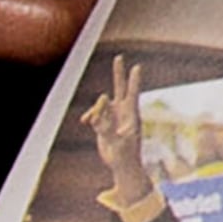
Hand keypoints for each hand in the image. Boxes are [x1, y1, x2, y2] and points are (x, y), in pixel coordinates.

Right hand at [86, 53, 154, 215]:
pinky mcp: (105, 123)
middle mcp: (123, 112)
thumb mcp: (116, 142)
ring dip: (95, 110)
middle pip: (120, 88)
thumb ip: (106, 126)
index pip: (132, 93)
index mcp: (132, 115)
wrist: (122, 165)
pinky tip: (85, 121)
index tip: (137, 67)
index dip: (134, 80)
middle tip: (119, 57)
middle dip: (118, 73)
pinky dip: (90, 116)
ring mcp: (113, 116)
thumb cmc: (124, 156)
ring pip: (101, 104)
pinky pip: (94, 115)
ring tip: (90, 122)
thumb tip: (97, 111)